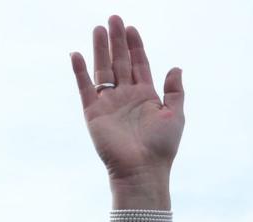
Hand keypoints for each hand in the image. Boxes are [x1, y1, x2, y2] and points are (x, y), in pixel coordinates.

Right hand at [70, 16, 183, 185]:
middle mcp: (126, 97)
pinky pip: (85, 88)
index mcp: (146, 96)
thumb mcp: (175, 115)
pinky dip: (80, 72)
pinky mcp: (94, 113)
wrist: (142, 170)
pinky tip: (77, 55)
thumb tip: (176, 67)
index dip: (135, 46)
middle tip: (114, 18)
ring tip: (98, 29)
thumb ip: (175, 91)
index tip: (131, 28)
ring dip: (100, 49)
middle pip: (120, 62)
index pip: (139, 64)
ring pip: (103, 70)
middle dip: (117, 40)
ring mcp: (109, 104)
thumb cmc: (162, 147)